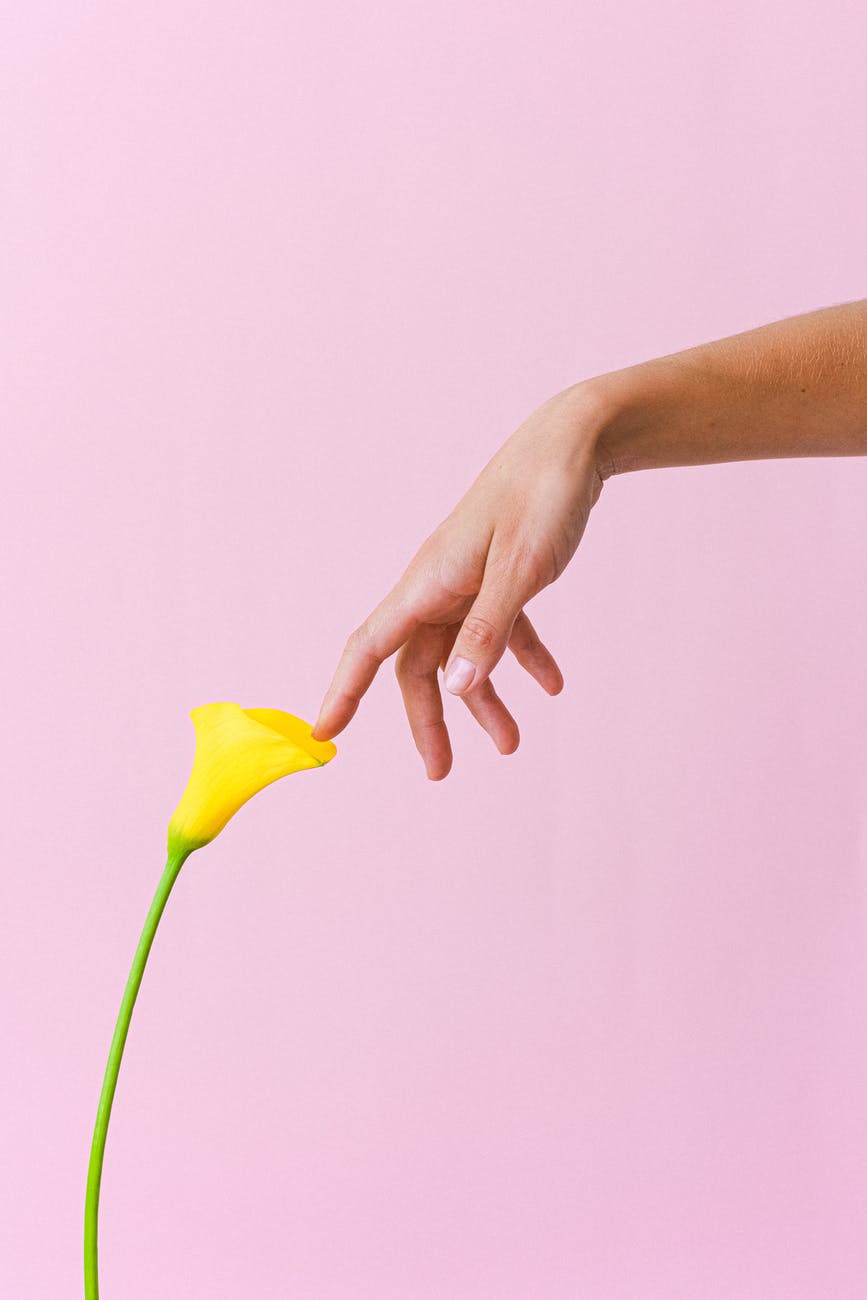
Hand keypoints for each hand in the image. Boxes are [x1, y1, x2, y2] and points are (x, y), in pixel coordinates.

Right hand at [312, 382, 608, 777]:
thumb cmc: (541, 496)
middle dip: (428, 720)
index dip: (343, 691)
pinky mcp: (500, 575)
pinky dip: (523, 659)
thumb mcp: (520, 568)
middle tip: (441, 771)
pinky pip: (501, 630)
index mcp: (429, 582)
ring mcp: (469, 581)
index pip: (370, 647)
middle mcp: (439, 585)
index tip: (321, 732)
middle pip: (419, 666)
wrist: (574, 443)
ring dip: (483, 699)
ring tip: (512, 743)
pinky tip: (553, 684)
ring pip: (462, 655)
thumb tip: (456, 688)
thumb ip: (489, 631)